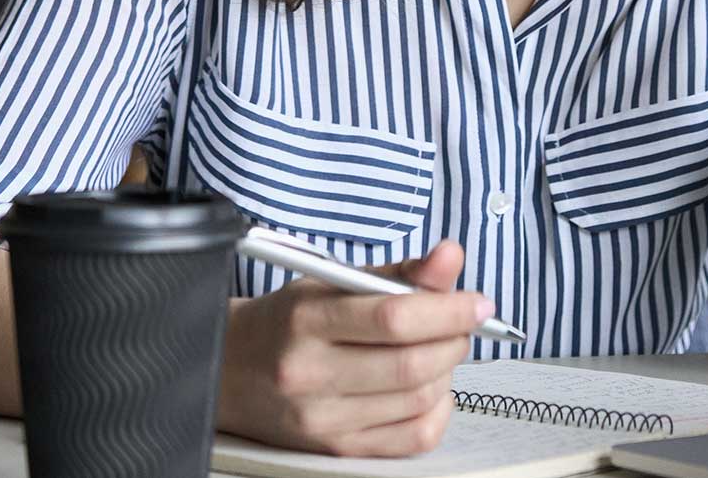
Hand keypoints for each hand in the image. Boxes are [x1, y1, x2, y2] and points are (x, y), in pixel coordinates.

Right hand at [215, 240, 487, 456]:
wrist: (229, 369)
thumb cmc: (287, 321)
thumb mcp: (332, 281)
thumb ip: (398, 273)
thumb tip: (451, 257)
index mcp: (307, 319)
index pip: (395, 318)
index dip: (449, 309)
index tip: (478, 303)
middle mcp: (310, 374)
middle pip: (412, 364)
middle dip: (453, 339)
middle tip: (459, 323)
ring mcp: (322, 420)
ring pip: (418, 400)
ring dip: (446, 371)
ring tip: (436, 350)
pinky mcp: (335, 450)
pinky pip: (413, 439)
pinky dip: (438, 410)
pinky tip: (428, 388)